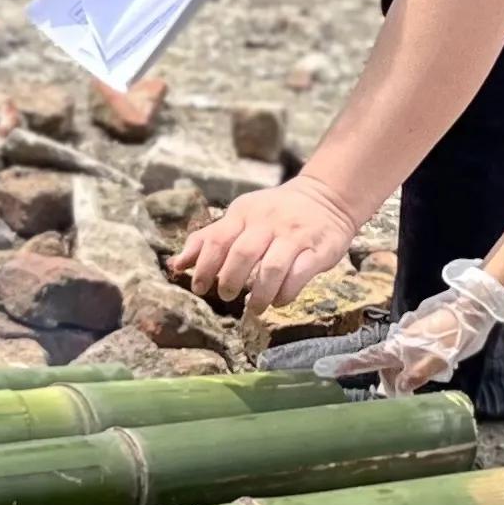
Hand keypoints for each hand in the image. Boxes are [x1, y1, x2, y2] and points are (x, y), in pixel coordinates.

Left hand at [174, 174, 361, 311]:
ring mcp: (295, 236)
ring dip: (258, 293)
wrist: (328, 197)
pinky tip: (278, 300)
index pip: (218, 239)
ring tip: (253, 308)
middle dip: (229, 280)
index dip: (204, 266)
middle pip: (242, 254)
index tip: (199, 287)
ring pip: (272, 267)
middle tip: (226, 296)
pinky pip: (300, 274)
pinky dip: (285, 293)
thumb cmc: (276, 213)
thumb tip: (175, 264)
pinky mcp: (319, 249)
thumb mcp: (241, 216)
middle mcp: (269, 222)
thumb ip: (209, 238)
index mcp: (245, 213)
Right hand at [337, 260, 503, 394]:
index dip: (347, 365)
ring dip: (404, 375)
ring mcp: (410, 337)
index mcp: (397, 347)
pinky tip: (432, 369)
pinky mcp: (422, 335)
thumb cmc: (452, 335)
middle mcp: (399, 341)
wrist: (472, 309)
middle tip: (402, 398)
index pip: (366, 359)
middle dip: (388, 381)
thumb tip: (398, 389)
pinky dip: (415, 366)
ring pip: (399, 361)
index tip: (324, 368)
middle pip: (383, 365)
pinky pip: (411, 355)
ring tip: (423, 381)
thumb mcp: (434, 361)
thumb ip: (414, 377)